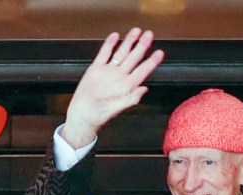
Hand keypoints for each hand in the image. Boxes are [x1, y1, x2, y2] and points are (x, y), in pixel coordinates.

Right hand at [61, 27, 163, 148]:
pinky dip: (109, 45)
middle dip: (142, 46)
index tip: (160, 53)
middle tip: (149, 34)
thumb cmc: (99, 115)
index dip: (151, 62)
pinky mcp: (96, 69)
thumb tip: (144, 89)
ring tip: (136, 31)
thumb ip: (130, 99)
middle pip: (133, 58)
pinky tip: (115, 36)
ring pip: (121, 53)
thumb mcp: (116, 109)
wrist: (82, 115)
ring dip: (128, 42)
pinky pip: (104, 54)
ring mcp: (108, 71)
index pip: (142, 71)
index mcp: (127, 86)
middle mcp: (120, 77)